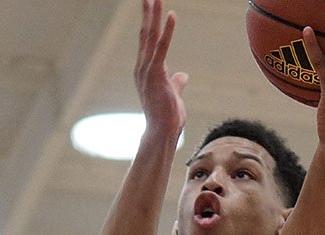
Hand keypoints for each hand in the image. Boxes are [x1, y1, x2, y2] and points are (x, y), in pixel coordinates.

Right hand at [134, 0, 188, 137]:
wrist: (162, 133)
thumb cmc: (167, 117)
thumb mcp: (173, 94)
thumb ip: (176, 82)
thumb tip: (183, 75)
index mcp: (145, 70)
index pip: (147, 42)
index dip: (149, 23)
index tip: (151, 6)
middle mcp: (142, 67)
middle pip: (145, 34)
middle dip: (148, 14)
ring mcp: (147, 71)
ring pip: (150, 37)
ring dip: (154, 16)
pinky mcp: (156, 75)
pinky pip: (162, 48)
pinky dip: (167, 31)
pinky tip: (171, 15)